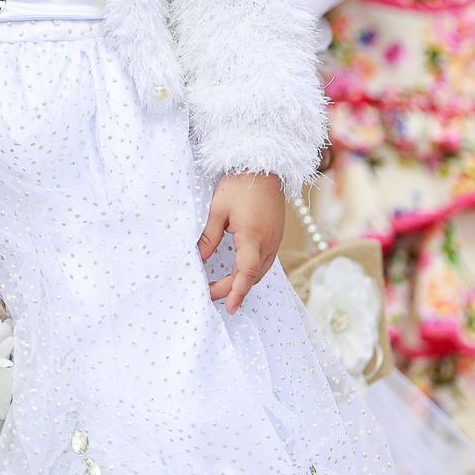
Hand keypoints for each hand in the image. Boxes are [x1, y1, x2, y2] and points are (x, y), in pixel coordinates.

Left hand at [201, 173, 286, 313]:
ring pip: (260, 271)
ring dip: (243, 281)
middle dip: (234, 289)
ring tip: (223, 287)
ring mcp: (275, 240)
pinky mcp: (276, 235)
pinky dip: (251, 271)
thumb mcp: (218, 210)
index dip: (236, 292)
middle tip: (210, 294)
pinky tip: (238, 271)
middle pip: (253, 276)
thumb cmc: (240, 184)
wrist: (264, 166)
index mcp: (252, 236)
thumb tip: (198, 259)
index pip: (246, 273)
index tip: (229, 308)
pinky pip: (265, 261)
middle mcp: (268, 242)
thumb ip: (209, 237)